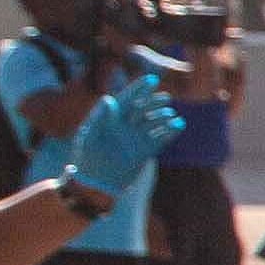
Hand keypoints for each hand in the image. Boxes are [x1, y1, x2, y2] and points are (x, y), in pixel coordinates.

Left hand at [56, 74, 183, 203]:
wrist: (94, 186)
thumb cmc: (86, 160)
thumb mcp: (90, 137)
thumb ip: (100, 118)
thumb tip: (109, 99)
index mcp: (109, 120)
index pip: (127, 100)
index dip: (139, 89)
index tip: (151, 79)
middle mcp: (123, 127)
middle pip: (142, 109)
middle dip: (154, 102)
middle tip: (166, 98)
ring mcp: (134, 139)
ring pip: (152, 123)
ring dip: (163, 117)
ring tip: (171, 115)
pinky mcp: (143, 152)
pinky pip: (159, 139)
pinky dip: (170, 132)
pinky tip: (179, 125)